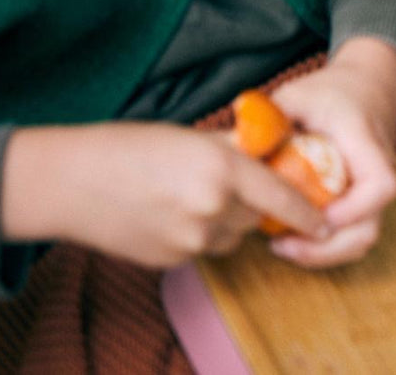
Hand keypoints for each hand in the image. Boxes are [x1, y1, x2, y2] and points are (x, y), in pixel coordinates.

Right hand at [0, 122, 326, 268]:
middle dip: (252, 203)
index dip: (308, 211)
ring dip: (225, 220)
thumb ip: (233, 149)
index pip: (282, 197)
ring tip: (188, 195)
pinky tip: (167, 213)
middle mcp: (213, 208)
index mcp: (223, 170)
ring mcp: (191, 239)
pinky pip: (203, 249)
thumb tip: (267, 151)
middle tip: (226, 184)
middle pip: (258, 216)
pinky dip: (197, 234)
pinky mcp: (172, 260)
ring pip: (231, 235)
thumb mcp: (190, 136)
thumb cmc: (127, 148)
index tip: (327, 221)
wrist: (69, 182)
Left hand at [265, 37, 395, 267]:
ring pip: (362, 239)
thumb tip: (234, 144)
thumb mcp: (297, 94)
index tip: (317, 213)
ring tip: (283, 245)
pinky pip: (353, 235)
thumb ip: (269, 117)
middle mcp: (376, 172)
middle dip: (327, 249)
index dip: (352, 210)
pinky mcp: (362, 202)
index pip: (380, 186)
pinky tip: (293, 236)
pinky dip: (326, 246)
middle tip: (282, 244)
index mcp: (363, 143)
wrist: (368, 87)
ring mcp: (370, 191)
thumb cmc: (331, 92)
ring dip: (324, 253)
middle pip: (369, 228)